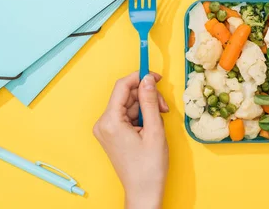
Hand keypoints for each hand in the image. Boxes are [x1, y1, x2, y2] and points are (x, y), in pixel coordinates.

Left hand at [93, 72, 169, 208]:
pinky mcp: (112, 134)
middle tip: (164, 107)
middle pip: (126, 95)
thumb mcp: (154, 129)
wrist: (143, 191)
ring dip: (147, 107)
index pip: (122, 86)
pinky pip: (127, 115)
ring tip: (160, 120)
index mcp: (110, 121)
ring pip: (129, 105)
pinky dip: (142, 116)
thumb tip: (148, 79)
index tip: (156, 76)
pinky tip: (152, 126)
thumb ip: (150, 101)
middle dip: (147, 96)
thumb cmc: (149, 166)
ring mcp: (107, 129)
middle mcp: (103, 123)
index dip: (140, 77)